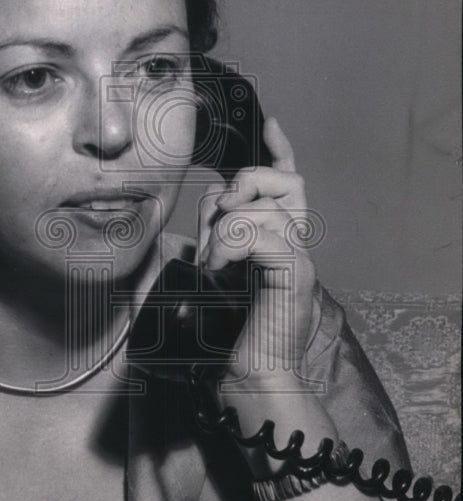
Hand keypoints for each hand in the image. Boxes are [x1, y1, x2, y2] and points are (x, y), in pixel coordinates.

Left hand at [198, 118, 327, 455]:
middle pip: (283, 182)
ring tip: (213, 259)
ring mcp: (298, 257)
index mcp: (275, 239)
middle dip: (243, 184)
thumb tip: (202, 209)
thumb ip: (213, 237)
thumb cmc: (225, 333)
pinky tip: (218, 267)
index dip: (277, 150)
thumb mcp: (211, 272)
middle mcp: (293, 242)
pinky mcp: (294, 275)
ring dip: (228, 224)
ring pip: (268, 207)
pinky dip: (233, 244)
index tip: (266, 122)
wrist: (245, 377)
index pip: (287, 181)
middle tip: (217, 214)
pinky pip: (265, 234)